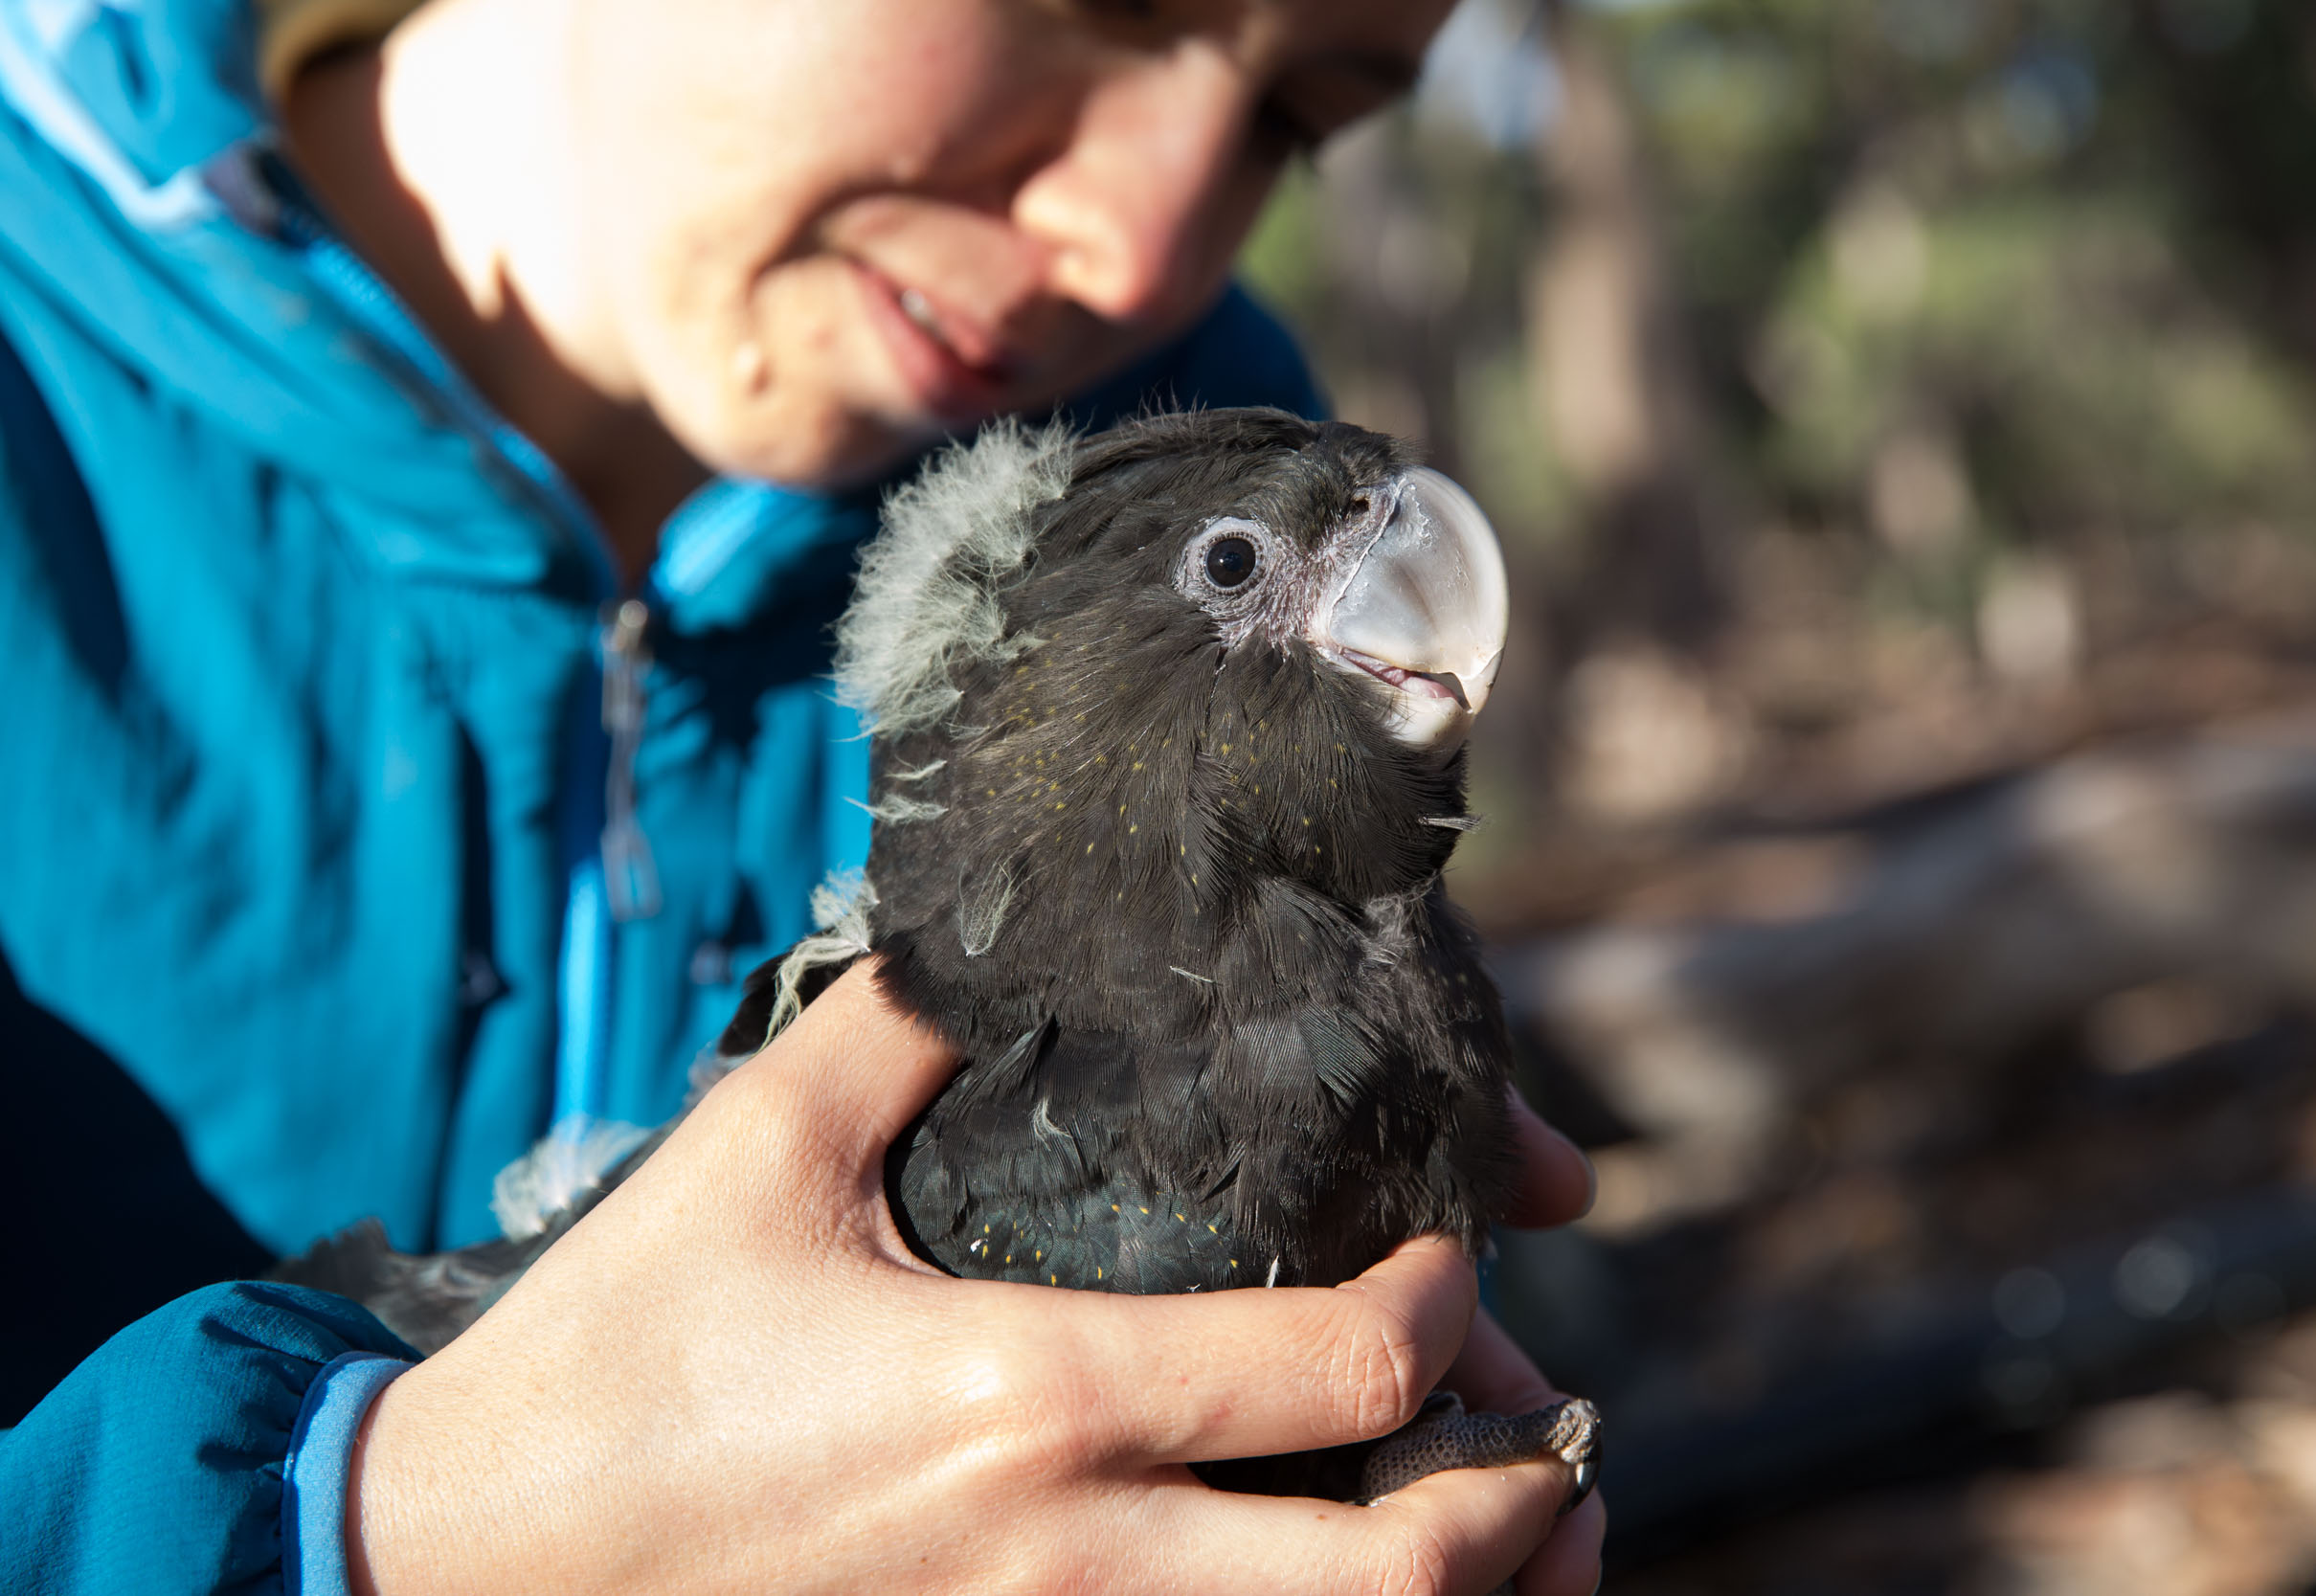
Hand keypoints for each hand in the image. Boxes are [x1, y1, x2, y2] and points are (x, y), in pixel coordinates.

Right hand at [345, 962, 1586, 1594]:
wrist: (469, 1568)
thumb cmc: (621, 1358)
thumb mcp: (758, 1150)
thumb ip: (903, 1015)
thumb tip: (995, 920)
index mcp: (1033, 1393)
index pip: (1341, 1369)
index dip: (1443, 1306)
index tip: (1449, 1253)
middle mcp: (1071, 1560)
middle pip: (1397, 1579)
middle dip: (1518, 1506)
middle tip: (1549, 1434)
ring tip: (1523, 1542)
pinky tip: (1334, 1594)